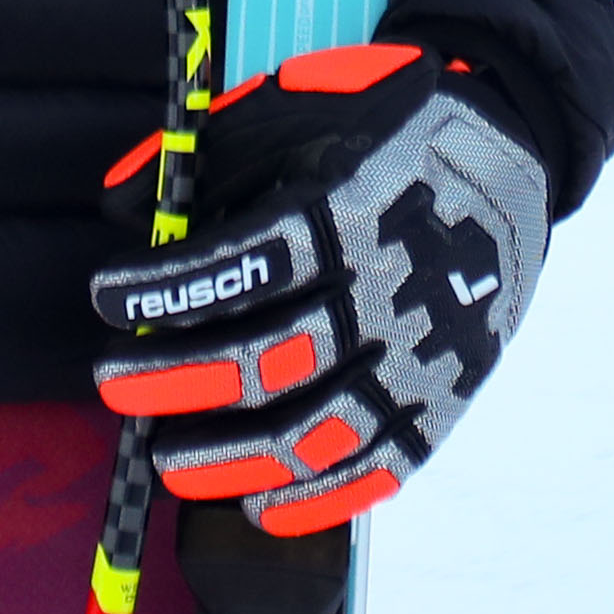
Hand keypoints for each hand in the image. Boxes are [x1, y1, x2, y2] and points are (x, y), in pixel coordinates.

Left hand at [90, 41, 547, 534]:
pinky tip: (258, 506)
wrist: (507, 147)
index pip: (236, 270)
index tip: (106, 297)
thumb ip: (202, 157)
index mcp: (342, 215)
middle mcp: (383, 296)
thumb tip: (119, 204)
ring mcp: (419, 358)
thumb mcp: (290, 107)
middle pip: (265, 362)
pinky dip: (314, 499)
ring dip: (230, 459)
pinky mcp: (444, 401)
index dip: (161, 290)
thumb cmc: (379, 124)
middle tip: (113, 384)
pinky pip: (376, 471)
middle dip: (175, 381)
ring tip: (169, 460)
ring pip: (314, 435)